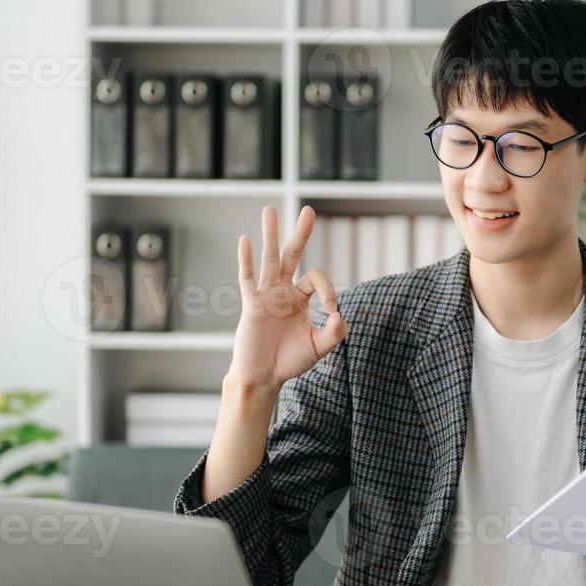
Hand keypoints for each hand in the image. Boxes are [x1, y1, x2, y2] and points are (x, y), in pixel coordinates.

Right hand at [227, 205, 345, 393]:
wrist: (264, 376)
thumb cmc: (289, 361)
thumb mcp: (318, 347)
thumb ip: (334, 333)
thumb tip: (340, 314)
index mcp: (300, 298)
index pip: (317, 279)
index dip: (329, 289)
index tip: (332, 311)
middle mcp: (283, 290)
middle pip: (292, 255)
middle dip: (301, 233)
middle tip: (310, 209)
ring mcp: (265, 294)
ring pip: (270, 259)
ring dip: (271, 234)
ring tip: (270, 210)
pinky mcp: (250, 304)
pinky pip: (247, 278)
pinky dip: (246, 260)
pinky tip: (245, 240)